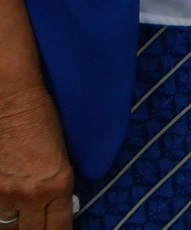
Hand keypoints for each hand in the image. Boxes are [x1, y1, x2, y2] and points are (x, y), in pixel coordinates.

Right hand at [0, 82, 72, 228]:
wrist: (12, 97)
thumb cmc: (42, 117)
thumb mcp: (60, 156)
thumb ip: (56, 187)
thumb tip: (54, 209)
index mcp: (58, 185)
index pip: (59, 229)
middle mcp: (32, 195)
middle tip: (34, 222)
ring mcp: (6, 193)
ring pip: (8, 227)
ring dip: (13, 223)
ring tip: (18, 214)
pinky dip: (0, 211)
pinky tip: (5, 204)